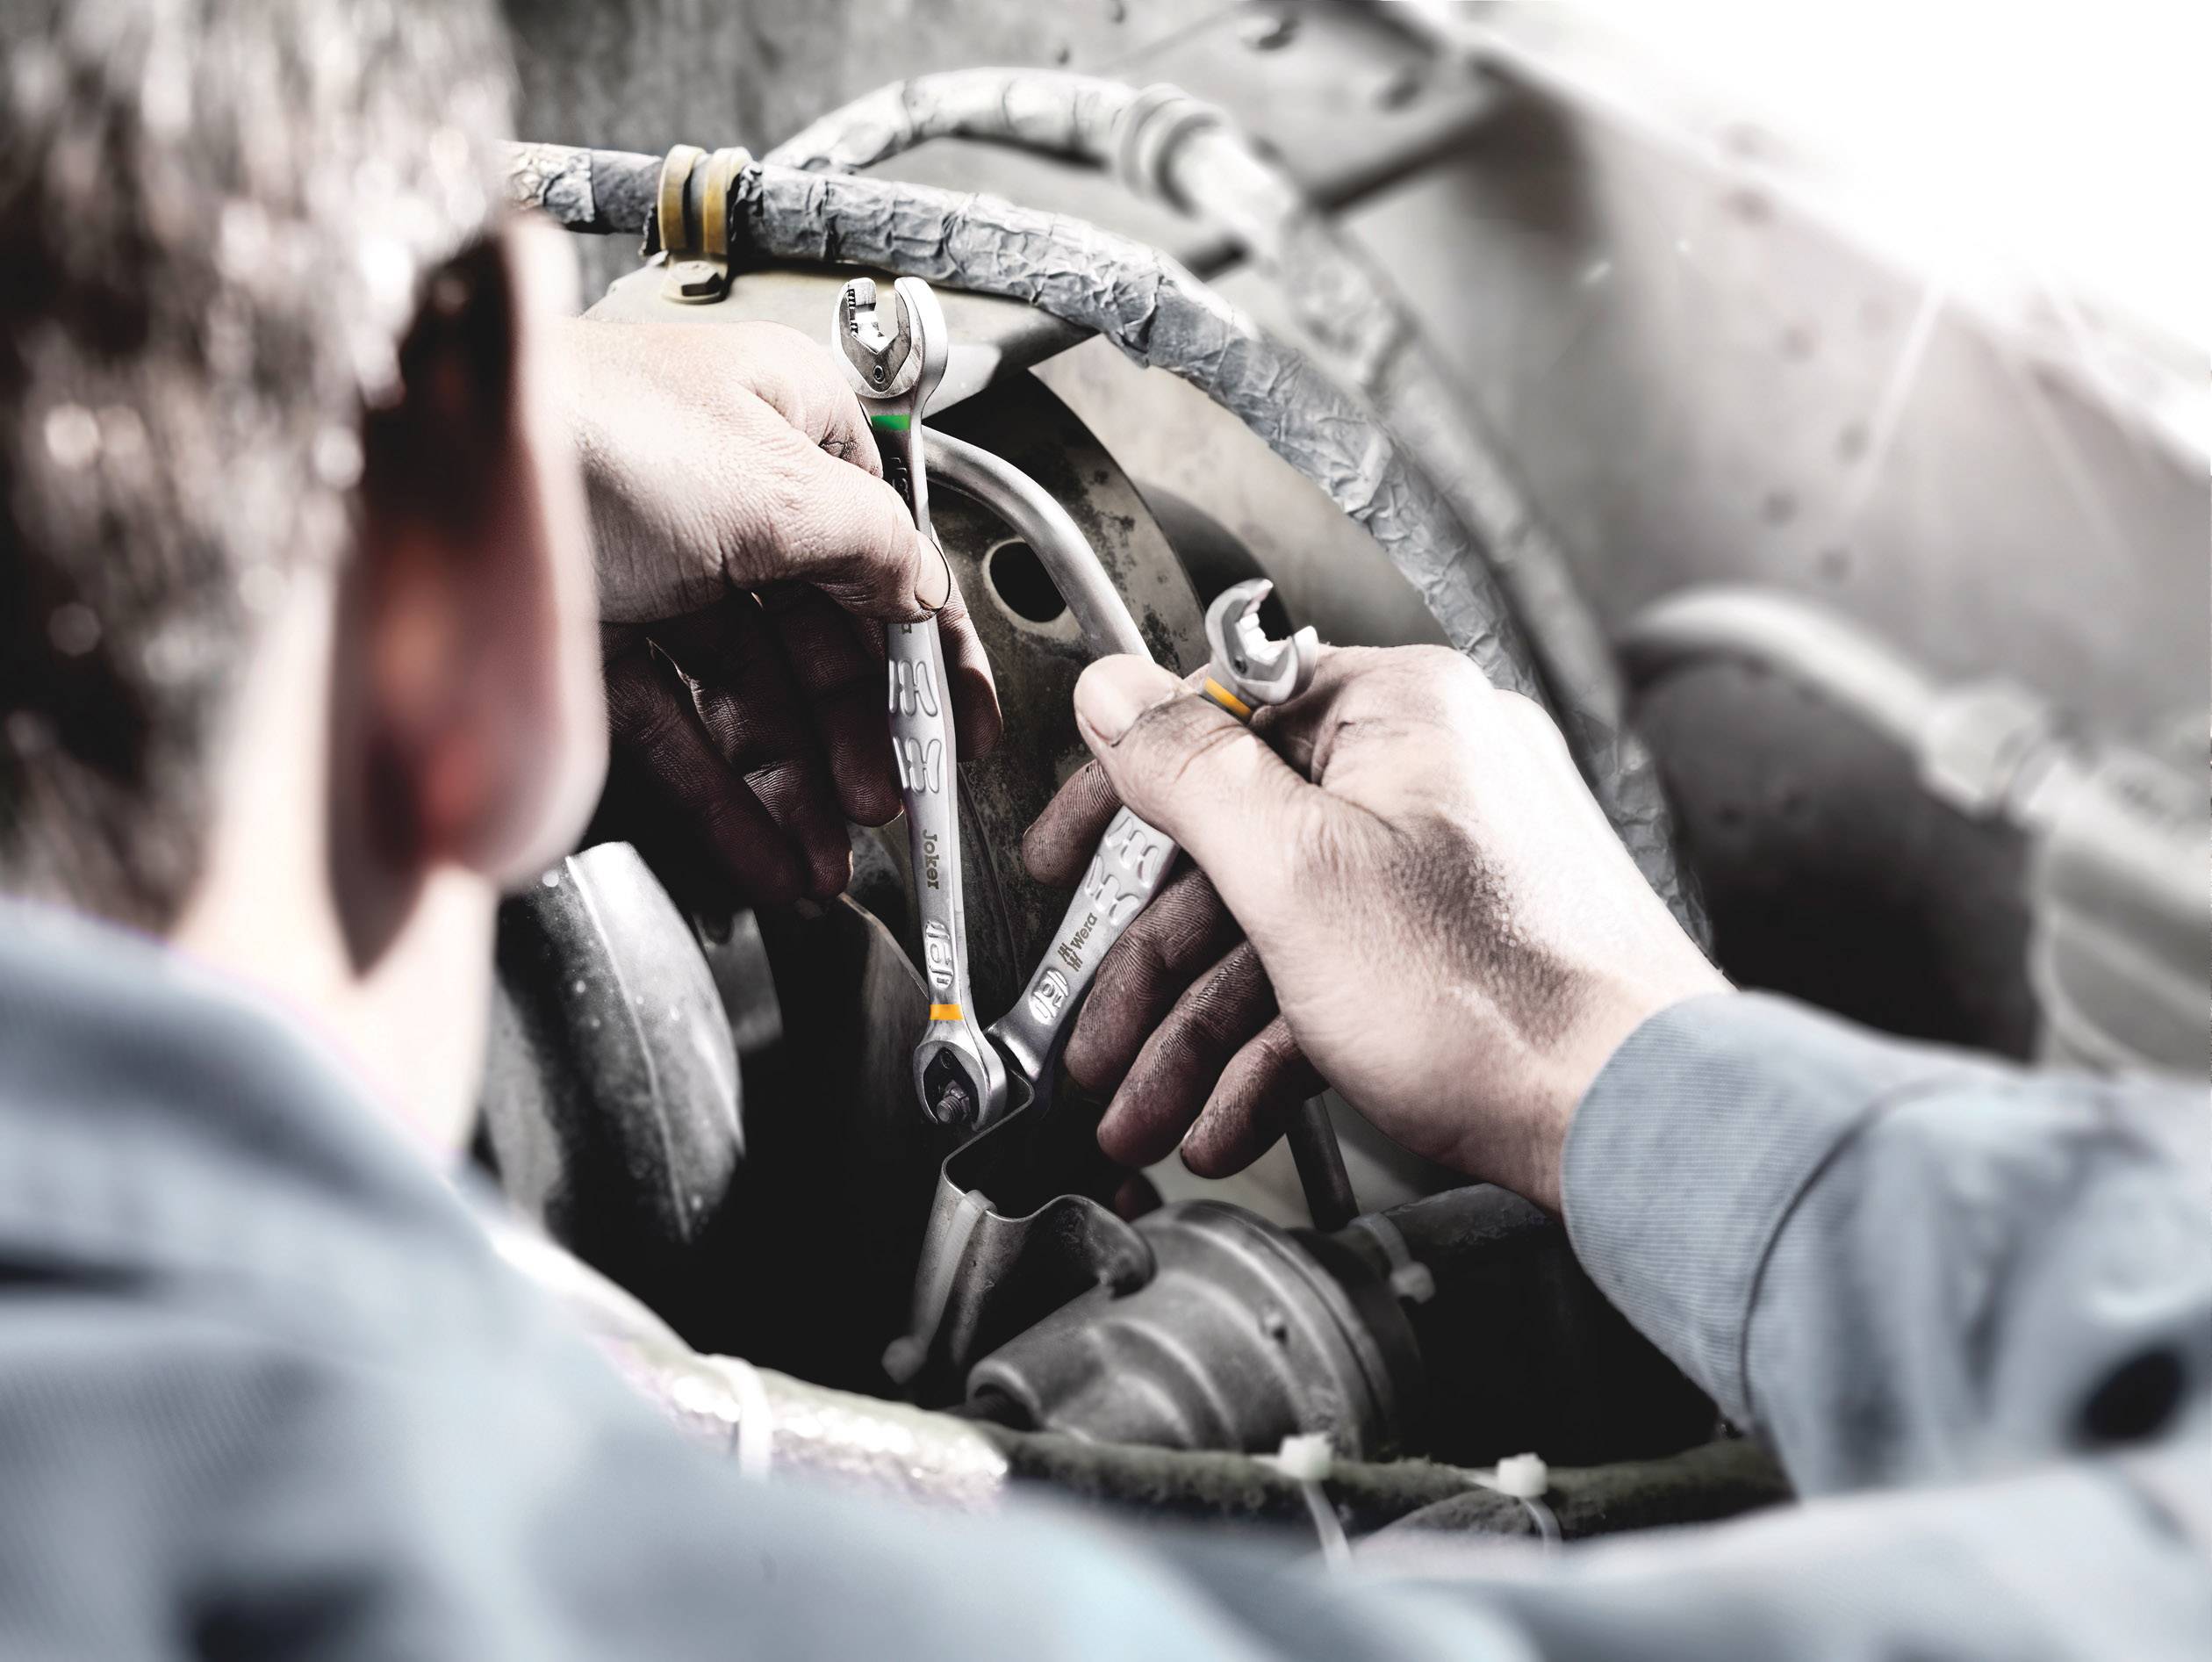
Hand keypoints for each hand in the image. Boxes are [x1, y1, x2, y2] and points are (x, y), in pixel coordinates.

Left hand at [559, 318, 998, 905]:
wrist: (425, 470)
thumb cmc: (594, 429)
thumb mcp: (780, 485)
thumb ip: (878, 552)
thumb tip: (926, 595)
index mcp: (786, 425)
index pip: (887, 553)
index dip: (931, 649)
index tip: (959, 729)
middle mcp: (727, 494)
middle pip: (819, 638)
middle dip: (856, 739)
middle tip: (884, 810)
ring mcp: (660, 569)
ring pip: (750, 697)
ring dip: (795, 786)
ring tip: (823, 860)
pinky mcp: (595, 635)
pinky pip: (680, 729)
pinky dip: (724, 796)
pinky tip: (762, 853)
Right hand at [1031, 645, 1724, 1210]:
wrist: (1639, 1123)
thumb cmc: (1501, 998)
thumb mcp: (1296, 872)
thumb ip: (1190, 769)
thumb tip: (1115, 690)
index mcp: (1398, 713)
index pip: (1218, 719)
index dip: (1120, 801)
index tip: (1068, 859)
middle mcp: (1429, 772)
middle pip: (1239, 849)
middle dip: (1151, 969)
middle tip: (1091, 1031)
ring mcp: (1450, 864)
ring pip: (1281, 932)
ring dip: (1196, 1033)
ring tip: (1143, 1108)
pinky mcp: (1462, 947)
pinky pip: (1338, 980)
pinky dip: (1275, 1050)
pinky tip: (1228, 1119)